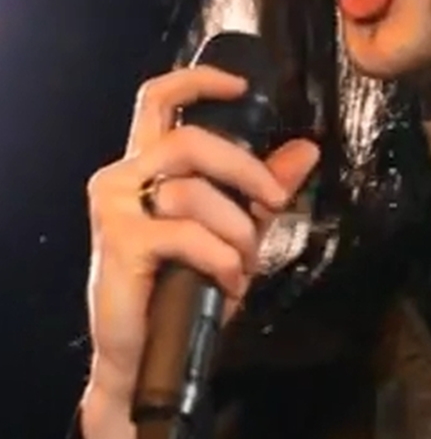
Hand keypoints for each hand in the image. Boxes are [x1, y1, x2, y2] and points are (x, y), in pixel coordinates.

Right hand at [84, 64, 319, 406]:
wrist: (146, 356)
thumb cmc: (182, 289)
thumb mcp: (233, 231)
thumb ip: (263, 190)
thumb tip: (306, 148)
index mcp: (144, 166)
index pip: (158, 100)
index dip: (198, 82)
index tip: (241, 85)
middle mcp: (121, 177)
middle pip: (190, 141)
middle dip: (245, 169)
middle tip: (276, 200)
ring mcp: (115, 209)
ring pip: (193, 192)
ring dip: (235, 229)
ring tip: (243, 260)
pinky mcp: (118, 244)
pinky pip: (186, 234)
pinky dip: (220, 258)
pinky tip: (228, 281)